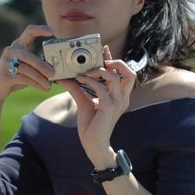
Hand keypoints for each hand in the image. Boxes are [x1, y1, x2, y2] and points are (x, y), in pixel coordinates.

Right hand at [0, 25, 55, 102]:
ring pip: (27, 69)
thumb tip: (58, 68)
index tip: (53, 31)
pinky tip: (44, 88)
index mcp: (18, 45)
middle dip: (43, 65)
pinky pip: (24, 79)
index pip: (29, 31)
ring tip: (49, 85)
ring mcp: (6, 63)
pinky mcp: (5, 76)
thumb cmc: (16, 74)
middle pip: (29, 56)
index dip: (41, 29)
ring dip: (41, 78)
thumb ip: (39, 64)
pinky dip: (37, 84)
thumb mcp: (27, 66)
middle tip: (54, 73)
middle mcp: (11, 51)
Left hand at [58, 46, 136, 162]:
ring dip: (98, 71)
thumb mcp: (84, 103)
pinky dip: (89, 81)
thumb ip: (77, 89)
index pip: (123, 74)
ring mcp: (118, 102)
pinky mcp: (110, 107)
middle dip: (116, 62)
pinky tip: (79, 81)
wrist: (94, 145)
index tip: (104, 49)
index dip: (114, 59)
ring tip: (84, 73)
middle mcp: (122, 98)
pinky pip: (101, 87)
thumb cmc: (91, 126)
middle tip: (101, 60)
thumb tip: (64, 77)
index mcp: (120, 97)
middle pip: (130, 73)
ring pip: (114, 76)